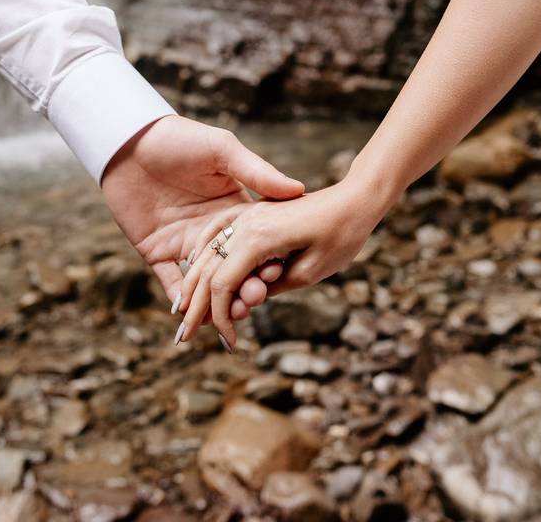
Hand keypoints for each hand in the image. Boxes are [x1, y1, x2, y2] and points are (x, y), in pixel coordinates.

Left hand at [100, 115, 303, 318]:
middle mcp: (213, 231)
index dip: (266, 259)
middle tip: (253, 301)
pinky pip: (170, 281)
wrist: (127, 140)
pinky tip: (189, 315)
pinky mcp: (157, 251)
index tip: (276, 274)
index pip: (256, 242)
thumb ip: (256, 172)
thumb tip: (297, 189)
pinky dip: (179, 299)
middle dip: (244, 287)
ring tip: (227, 316)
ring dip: (216, 302)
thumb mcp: (221, 149)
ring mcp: (185, 243)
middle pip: (234, 268)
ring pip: (206, 281)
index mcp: (235, 208)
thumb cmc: (179, 138)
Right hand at [174, 178, 386, 348]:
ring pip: (208, 251)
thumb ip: (273, 287)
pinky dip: (203, 251)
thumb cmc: (342, 234)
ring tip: (183, 309)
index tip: (227, 342)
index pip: (223, 284)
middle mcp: (247, 223)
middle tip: (184, 337)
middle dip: (195, 305)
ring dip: (193, 281)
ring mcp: (249, 214)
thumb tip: (244, 301)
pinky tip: (193, 265)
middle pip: (208, 269)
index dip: (219, 316)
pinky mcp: (254, 211)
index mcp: (260, 238)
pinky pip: (217, 230)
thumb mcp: (311, 271)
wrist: (357, 197)